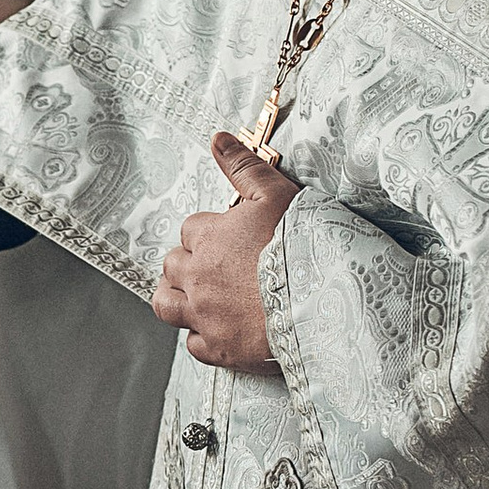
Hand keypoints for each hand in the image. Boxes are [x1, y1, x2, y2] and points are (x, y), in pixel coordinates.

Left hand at [152, 133, 301, 369]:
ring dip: (176, 298)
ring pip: (166, 304)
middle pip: (173, 265)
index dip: (209, 233)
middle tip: (214, 268)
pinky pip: (194, 344)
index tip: (230, 239)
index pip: (191, 229)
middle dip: (189, 264)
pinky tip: (219, 331)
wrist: (321, 300)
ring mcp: (204, 315)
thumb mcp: (276, 194)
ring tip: (195, 297)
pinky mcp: (218, 349)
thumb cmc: (302, 244)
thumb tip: (217, 139)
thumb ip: (243, 166)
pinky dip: (202, 337)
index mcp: (208, 238)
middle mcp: (197, 277)